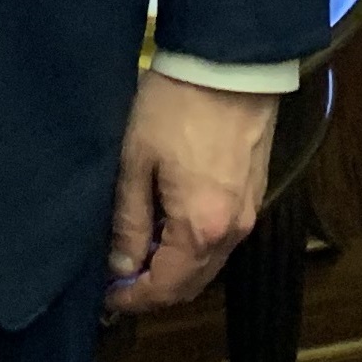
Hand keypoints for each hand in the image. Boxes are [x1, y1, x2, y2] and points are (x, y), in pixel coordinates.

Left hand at [107, 71, 277, 311]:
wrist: (231, 62)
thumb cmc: (176, 106)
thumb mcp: (136, 162)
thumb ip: (129, 221)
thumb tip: (121, 265)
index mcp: (200, 229)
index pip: (165, 288)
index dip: (133, 299)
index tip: (106, 298)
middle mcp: (232, 232)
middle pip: (191, 283)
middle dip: (154, 289)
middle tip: (118, 279)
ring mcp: (249, 213)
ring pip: (209, 264)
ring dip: (175, 269)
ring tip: (138, 252)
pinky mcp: (255, 193)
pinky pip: (222, 239)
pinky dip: (194, 247)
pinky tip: (169, 227)